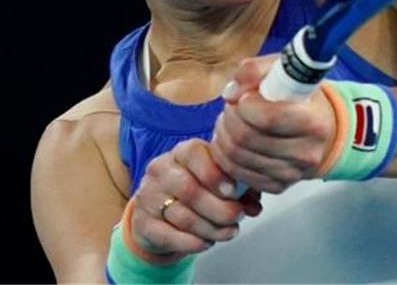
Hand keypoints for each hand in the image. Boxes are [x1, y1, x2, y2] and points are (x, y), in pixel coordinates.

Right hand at [130, 138, 262, 258]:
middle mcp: (160, 170)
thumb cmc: (194, 192)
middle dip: (220, 208)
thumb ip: (239, 189)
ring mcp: (148, 196)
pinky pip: (170, 236)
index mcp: (180, 153)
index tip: (233, 191)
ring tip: (228, 232)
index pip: (194, 153)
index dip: (215, 174)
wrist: (157, 213)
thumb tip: (254, 206)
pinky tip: (206, 242)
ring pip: (183, 217)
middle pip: (190, 190)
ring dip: (212, 229)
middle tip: (237, 217)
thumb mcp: (216, 183)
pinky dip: (193, 243)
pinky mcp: (142, 222)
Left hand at [210, 55, 336, 193]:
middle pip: (246, 138)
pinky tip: (233, 140)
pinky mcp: (278, 186)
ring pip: (236, 157)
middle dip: (230, 118)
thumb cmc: (299, 97)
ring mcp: (292, 173)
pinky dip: (225, 155)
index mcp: (313, 121)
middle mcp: (305, 152)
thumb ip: (255, 70)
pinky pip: (237, 173)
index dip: (245, 105)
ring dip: (223, 135)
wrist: (322, 130)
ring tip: (231, 121)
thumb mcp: (283, 70)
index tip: (244, 97)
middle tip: (233, 107)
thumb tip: (231, 92)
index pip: (267, 118)